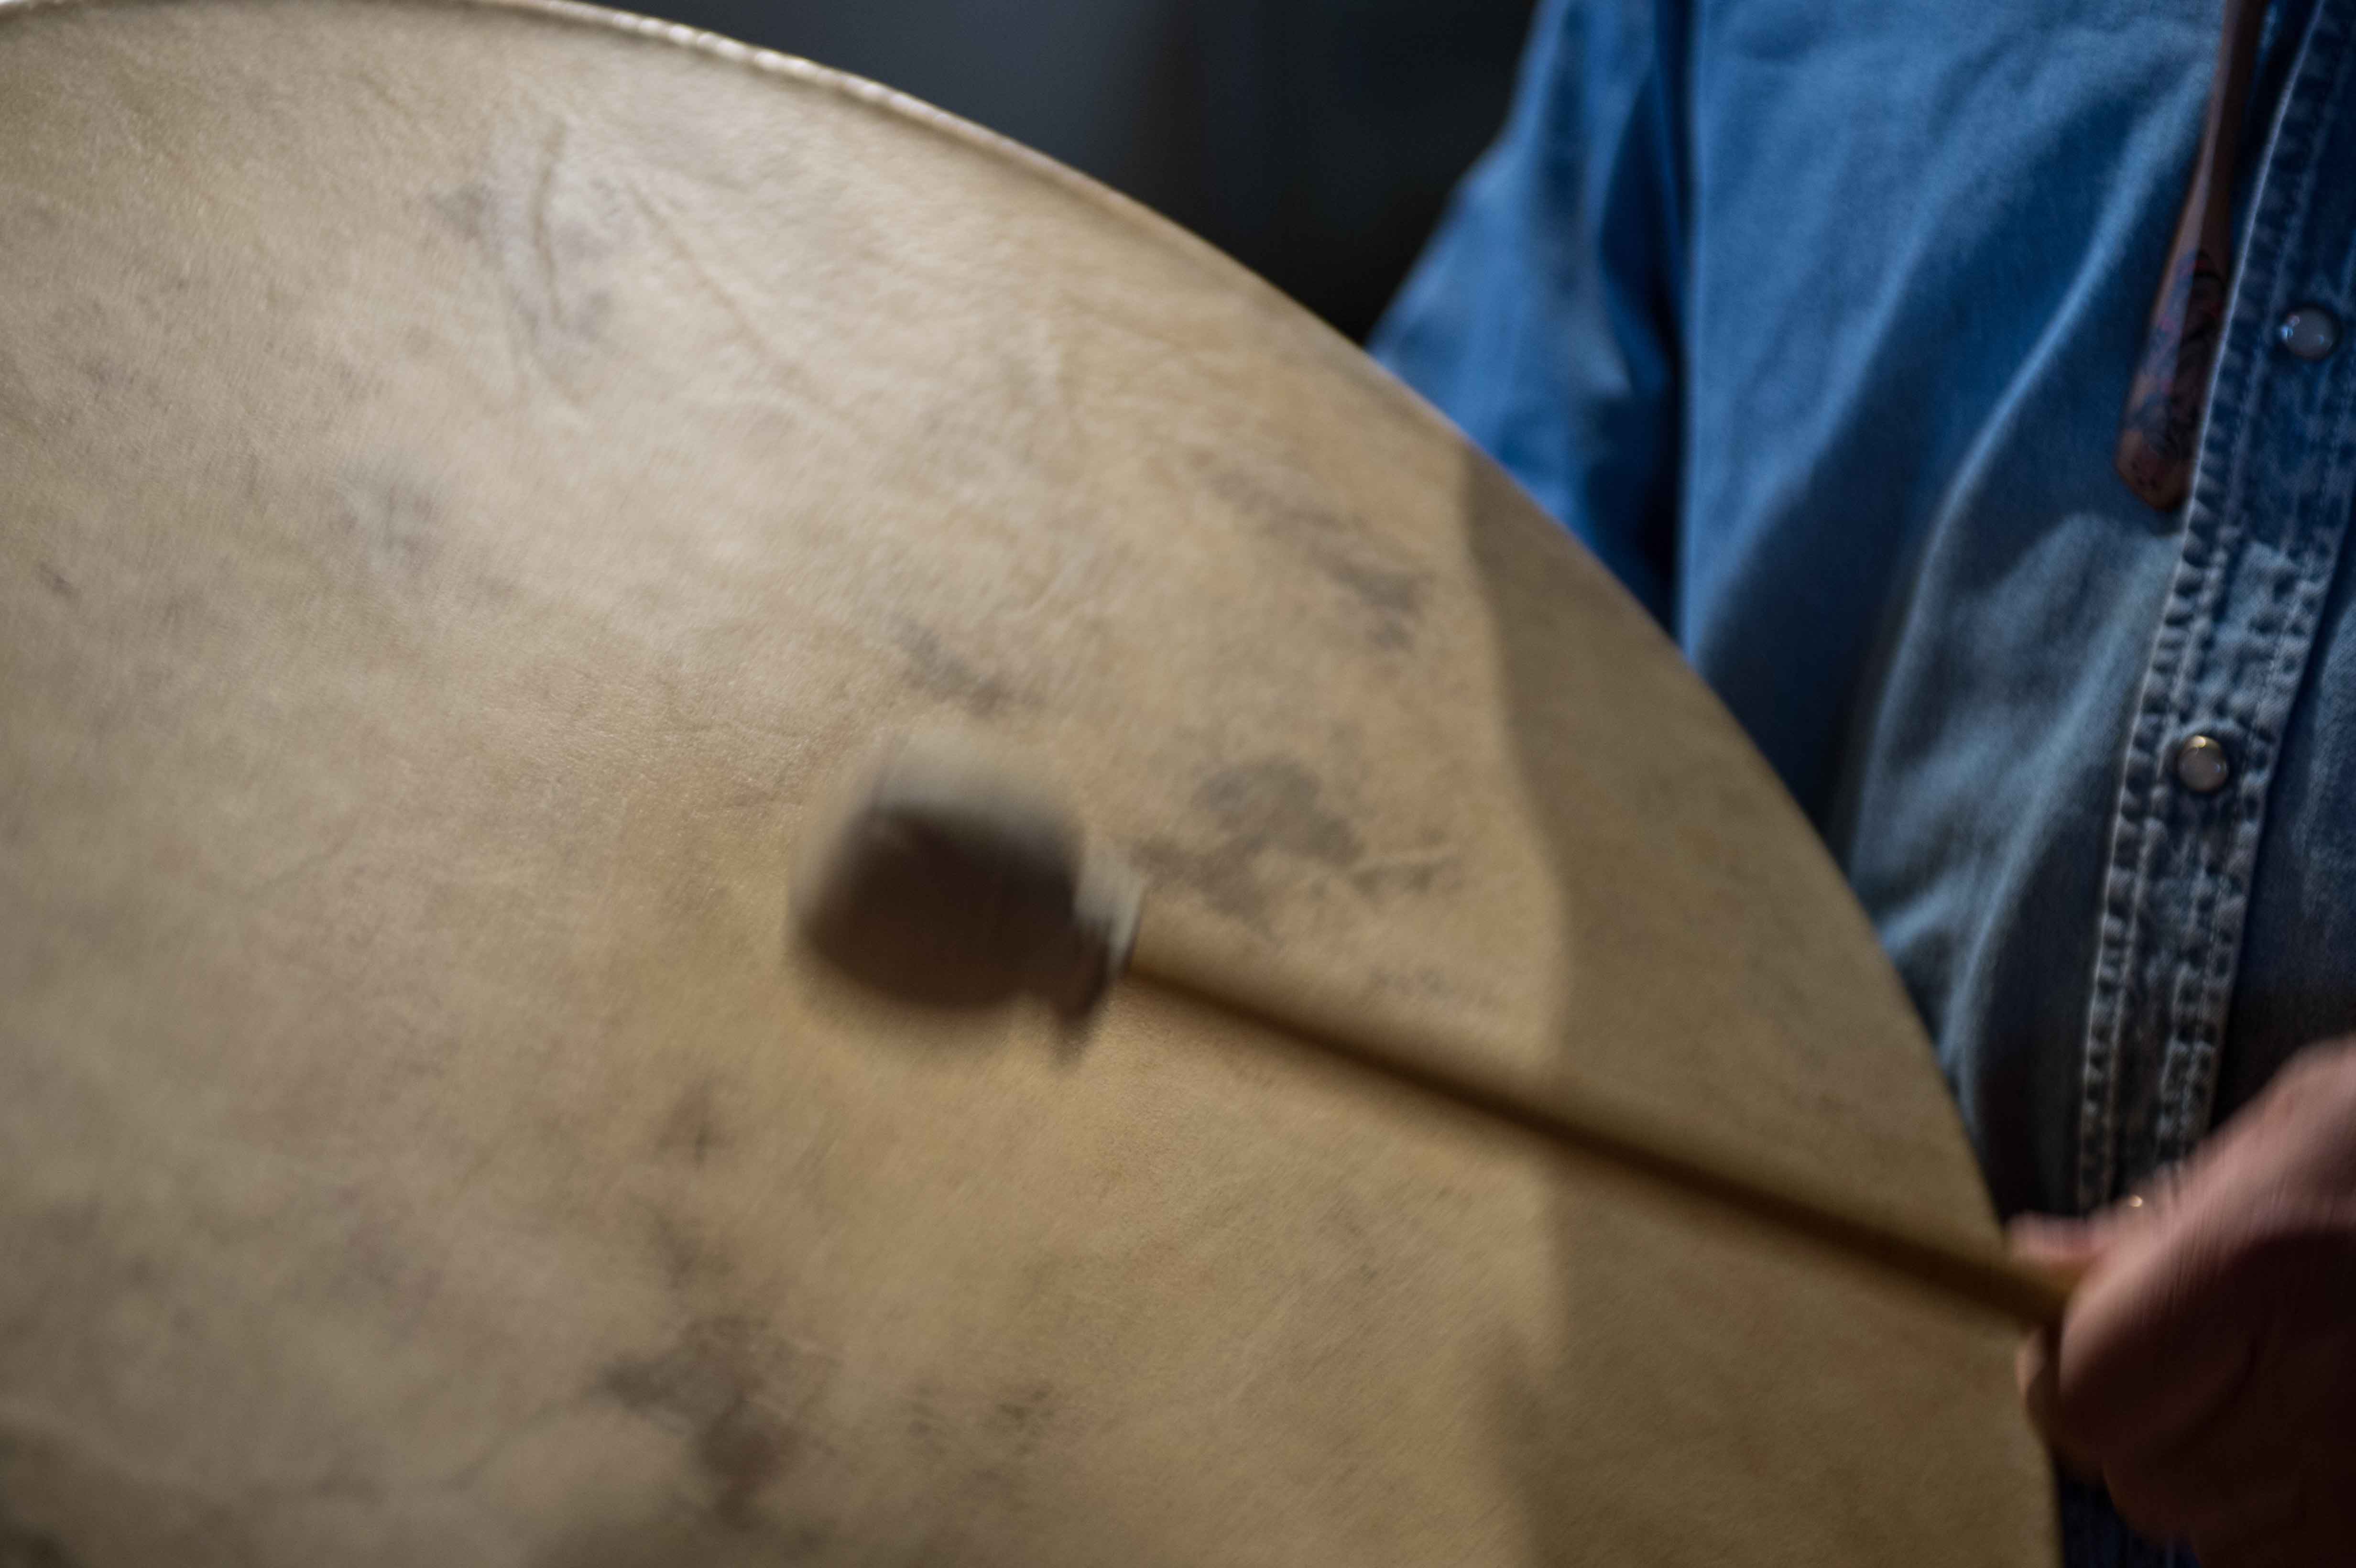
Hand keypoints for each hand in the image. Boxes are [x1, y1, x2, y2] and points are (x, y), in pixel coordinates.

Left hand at [2011, 1038, 2355, 1567]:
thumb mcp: (2306, 1126)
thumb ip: (2163, 1214)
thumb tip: (2037, 1263)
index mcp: (2259, 1269)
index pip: (2080, 1395)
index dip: (2068, 1374)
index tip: (2090, 1338)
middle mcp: (2323, 1394)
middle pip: (2145, 1482)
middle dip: (2152, 1427)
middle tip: (2220, 1359)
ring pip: (2226, 1543)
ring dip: (2238, 1484)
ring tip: (2306, 1394)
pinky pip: (2305, 1563)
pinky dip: (2310, 1524)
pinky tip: (2346, 1444)